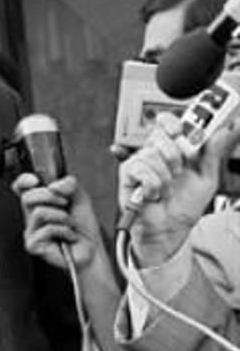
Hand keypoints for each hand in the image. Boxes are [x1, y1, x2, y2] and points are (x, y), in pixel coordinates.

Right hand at [13, 173, 103, 272]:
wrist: (92, 249)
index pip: (21, 189)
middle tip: (65, 204)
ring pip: (38, 212)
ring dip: (62, 217)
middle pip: (27, 197)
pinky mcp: (33, 245)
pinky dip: (64, 231)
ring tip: (70, 225)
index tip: (35, 180)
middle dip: (50, 196)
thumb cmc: (84, 228)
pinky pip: (46, 229)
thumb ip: (69, 184)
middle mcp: (32, 217)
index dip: (22, 181)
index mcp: (39, 204)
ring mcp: (31, 231)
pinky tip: (69, 237)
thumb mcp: (80, 198)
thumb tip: (53, 186)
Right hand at [118, 111, 239, 264]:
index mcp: (173, 148)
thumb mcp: (208, 177)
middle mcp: (154, 152)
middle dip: (177, 155)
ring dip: (166, 178)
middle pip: (161, 135)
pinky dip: (154, 186)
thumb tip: (222, 130)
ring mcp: (140, 162)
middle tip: (180, 171)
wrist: (171, 229)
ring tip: (167, 188)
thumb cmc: (185, 205)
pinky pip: (142, 170)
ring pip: (153, 154)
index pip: (167, 122)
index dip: (174, 122)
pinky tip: (154, 193)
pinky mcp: (127, 174)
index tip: (183, 131)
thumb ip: (213, 152)